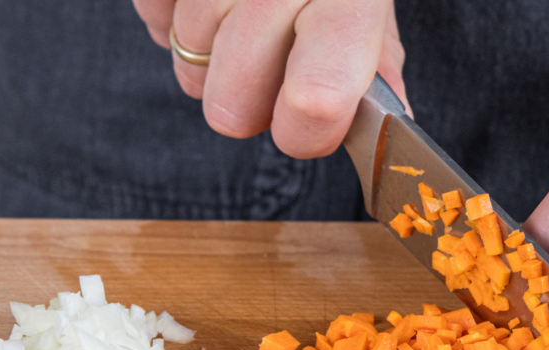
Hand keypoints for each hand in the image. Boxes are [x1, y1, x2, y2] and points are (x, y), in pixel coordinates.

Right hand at [132, 0, 408, 157]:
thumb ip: (377, 60)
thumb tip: (393, 118)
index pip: (317, 97)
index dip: (305, 132)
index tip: (305, 123)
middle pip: (235, 102)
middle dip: (248, 107)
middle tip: (269, 75)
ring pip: (191, 64)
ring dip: (211, 61)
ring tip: (240, 18)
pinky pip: (154, 21)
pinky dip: (175, 20)